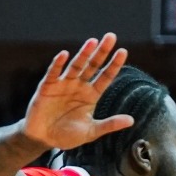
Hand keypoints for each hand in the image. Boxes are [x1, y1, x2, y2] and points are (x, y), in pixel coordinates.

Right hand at [21, 35, 135, 151]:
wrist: (43, 139)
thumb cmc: (67, 135)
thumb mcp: (91, 131)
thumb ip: (110, 125)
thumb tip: (131, 121)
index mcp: (91, 95)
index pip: (105, 77)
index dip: (114, 65)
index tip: (123, 51)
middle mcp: (79, 86)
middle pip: (92, 65)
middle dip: (101, 52)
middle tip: (111, 36)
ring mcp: (63, 84)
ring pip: (75, 66)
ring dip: (83, 54)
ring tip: (92, 42)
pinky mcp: (48, 87)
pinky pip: (54, 73)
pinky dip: (58, 64)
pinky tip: (64, 55)